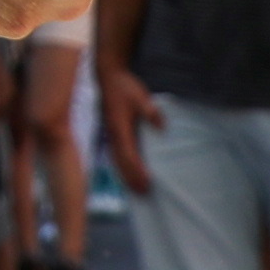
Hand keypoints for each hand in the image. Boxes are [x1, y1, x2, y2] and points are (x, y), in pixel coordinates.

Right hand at [95, 63, 160, 196]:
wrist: (108, 76)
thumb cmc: (124, 86)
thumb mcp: (141, 96)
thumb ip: (150, 112)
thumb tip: (162, 127)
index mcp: (119, 127)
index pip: (129, 154)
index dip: (137, 170)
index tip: (147, 182)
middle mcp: (113, 134)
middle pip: (121, 162)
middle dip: (131, 178)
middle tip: (143, 193)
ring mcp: (110, 134)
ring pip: (116, 160)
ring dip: (125, 175)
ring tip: (135, 189)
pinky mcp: (111, 132)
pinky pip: (115, 154)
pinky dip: (120, 166)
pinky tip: (126, 172)